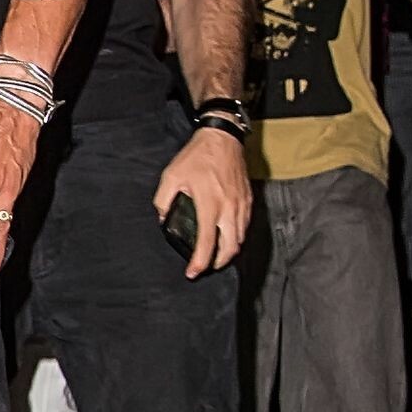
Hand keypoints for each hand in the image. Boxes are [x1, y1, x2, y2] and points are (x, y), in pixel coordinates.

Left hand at [153, 126, 251, 277]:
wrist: (222, 138)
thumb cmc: (197, 156)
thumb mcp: (171, 175)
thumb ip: (163, 199)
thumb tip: (162, 217)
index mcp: (209, 204)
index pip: (207, 242)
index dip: (200, 262)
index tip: (192, 272)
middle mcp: (229, 208)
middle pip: (230, 248)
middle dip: (218, 263)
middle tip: (205, 267)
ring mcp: (241, 205)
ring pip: (240, 239)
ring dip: (229, 252)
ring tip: (215, 257)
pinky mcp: (249, 200)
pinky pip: (245, 226)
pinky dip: (237, 237)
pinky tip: (226, 237)